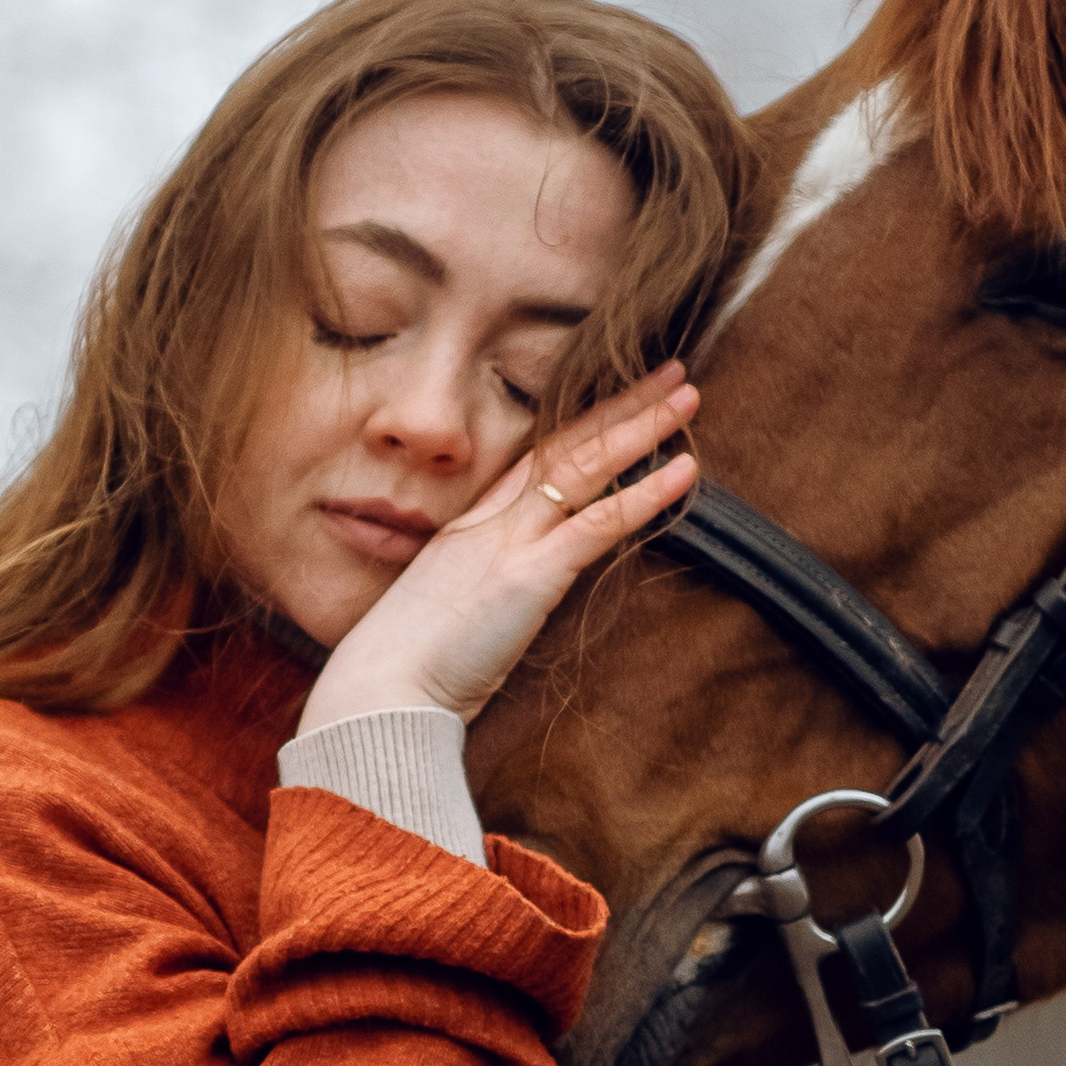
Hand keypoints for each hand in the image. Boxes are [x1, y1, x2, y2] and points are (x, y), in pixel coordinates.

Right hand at [300, 368, 699, 729]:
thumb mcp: (444, 618)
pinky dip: (644, 494)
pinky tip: (684, 470)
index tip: (620, 399)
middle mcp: (490, 521)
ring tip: (688, 395)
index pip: (534, 459)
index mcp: (468, 527)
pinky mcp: (529, 576)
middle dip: (621, 405)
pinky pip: (597, 523)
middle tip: (670, 371)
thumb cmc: (402, 672)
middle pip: (564, 445)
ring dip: (642, 428)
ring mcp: (509, 543)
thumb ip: (478, 597)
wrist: (377, 694)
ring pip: (585, 466)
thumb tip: (508, 605)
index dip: (581, 424)